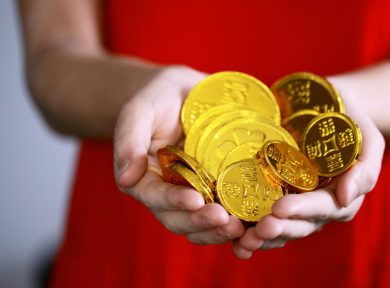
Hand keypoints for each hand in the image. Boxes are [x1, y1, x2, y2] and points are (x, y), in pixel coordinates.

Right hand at [114, 66, 244, 243]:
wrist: (185, 94)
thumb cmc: (159, 98)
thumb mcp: (140, 110)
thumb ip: (129, 140)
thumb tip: (127, 179)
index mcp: (143, 177)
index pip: (154, 196)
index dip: (173, 201)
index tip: (195, 201)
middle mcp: (166, 192)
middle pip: (177, 219)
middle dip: (200, 222)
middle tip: (224, 220)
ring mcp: (191, 195)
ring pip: (198, 224)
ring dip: (217, 231)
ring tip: (239, 228)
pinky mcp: (214, 192)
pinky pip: (220, 214)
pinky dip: (232, 224)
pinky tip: (250, 224)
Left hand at [232, 88, 384, 258]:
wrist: (327, 108)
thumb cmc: (349, 120)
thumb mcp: (367, 138)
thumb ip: (365, 168)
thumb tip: (346, 197)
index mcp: (340, 197)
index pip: (322, 208)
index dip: (302, 210)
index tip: (280, 208)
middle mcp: (317, 208)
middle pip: (299, 225)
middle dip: (280, 229)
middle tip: (259, 228)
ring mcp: (295, 206)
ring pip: (281, 229)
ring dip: (262, 239)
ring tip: (243, 241)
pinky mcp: (275, 198)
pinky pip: (263, 220)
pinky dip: (249, 233)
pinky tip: (235, 241)